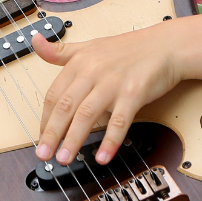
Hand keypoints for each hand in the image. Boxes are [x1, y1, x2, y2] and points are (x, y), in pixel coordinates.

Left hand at [31, 25, 183, 166]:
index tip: (42, 137)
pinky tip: (103, 156)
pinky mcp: (134, 93)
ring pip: (87, 115)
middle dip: (52, 133)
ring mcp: (113, 83)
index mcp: (80, 62)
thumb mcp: (90, 46)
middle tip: (44, 154)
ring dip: (74, 140)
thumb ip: (60, 51)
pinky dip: (110, 140)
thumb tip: (34, 42)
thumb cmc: (130, 49)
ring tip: (64, 158)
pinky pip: (119, 121)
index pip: (54, 94)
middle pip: (66, 106)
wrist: (166, 45)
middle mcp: (93, 71)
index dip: (45, 119)